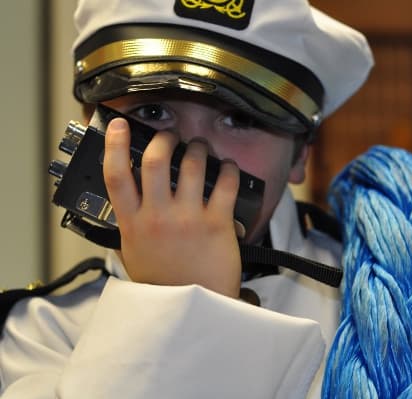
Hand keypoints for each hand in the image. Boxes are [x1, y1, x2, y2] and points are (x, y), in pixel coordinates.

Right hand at [102, 117, 241, 297]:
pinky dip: (228, 168)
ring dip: (197, 148)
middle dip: (165, 139)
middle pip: (155, 160)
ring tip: (200, 147)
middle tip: (172, 136)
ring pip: (192, 164)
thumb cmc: (165, 284)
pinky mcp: (217, 222)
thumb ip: (131, 224)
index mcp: (133, 224)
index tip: (117, 124)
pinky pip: (225, 182)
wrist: (195, 308)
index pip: (115, 176)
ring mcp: (188, 218)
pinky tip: (227, 166)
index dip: (113, 144)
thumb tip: (132, 197)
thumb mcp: (134, 255)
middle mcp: (158, 217)